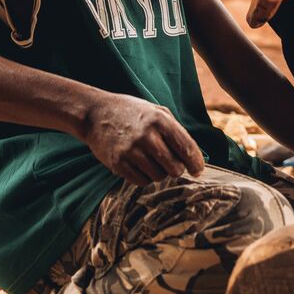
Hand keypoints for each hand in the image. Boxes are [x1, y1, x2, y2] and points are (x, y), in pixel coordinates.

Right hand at [79, 92, 204, 184]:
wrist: (96, 113)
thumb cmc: (133, 113)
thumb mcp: (157, 112)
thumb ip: (176, 131)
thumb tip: (193, 158)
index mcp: (160, 120)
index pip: (186, 148)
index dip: (196, 163)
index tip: (198, 171)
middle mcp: (147, 135)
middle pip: (174, 168)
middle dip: (176, 169)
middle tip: (171, 164)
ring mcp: (131, 150)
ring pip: (158, 176)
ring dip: (159, 173)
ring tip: (151, 160)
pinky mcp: (117, 163)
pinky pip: (141, 181)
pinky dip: (144, 177)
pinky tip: (139, 165)